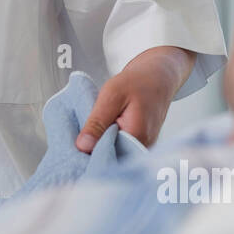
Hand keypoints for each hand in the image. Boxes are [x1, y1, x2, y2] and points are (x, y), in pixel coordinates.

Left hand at [76, 46, 196, 152]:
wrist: (158, 76)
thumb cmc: (137, 82)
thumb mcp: (111, 96)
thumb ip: (97, 122)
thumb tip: (82, 147)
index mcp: (137, 137)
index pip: (107, 156)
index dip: (89, 154)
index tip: (75, 148)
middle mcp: (143, 147)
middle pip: (111, 158)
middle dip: (94, 150)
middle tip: (79, 138)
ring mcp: (143, 146)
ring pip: (115, 152)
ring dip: (101, 144)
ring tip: (91, 131)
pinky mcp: (140, 143)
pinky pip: (120, 147)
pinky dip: (109, 140)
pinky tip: (102, 129)